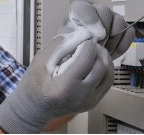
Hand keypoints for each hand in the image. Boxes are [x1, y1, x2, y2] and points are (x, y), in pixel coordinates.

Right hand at [0, 29, 115, 133]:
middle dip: (98, 50)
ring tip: (93, 54)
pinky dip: (104, 71)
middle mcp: (80, 96)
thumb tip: (82, 34)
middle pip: (102, 66)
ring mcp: (89, 101)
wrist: (34, 109)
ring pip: (109, 75)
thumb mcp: (40, 59)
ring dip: (104, 60)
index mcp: (65, 85)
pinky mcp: (93, 103)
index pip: (87, 57)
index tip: (81, 40)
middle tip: (88, 45)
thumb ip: (61, 44)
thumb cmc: (34, 84)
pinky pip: (107, 83)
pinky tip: (94, 65)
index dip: (86, 44)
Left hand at [62, 0, 134, 59]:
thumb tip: (90, 39)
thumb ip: (75, 38)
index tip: (94, 37)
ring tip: (102, 52)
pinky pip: (129, 33)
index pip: (83, 8)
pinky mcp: (122, 28)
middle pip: (105, 12)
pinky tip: (111, 52)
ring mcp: (111, 17)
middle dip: (102, 34)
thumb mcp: (67, 43)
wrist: (82, 56)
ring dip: (112, 41)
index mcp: (78, 10)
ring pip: (119, 22)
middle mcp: (95, 9)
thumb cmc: (72, 48)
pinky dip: (121, 45)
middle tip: (96, 48)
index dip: (90, 21)